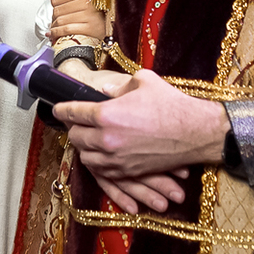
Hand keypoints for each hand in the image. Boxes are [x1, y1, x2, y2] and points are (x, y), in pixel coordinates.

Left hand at [40, 0, 107, 45]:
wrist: (114, 24)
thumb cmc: (96, 7)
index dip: (55, 4)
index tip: (60, 7)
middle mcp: (90, 0)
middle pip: (57, 10)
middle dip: (55, 17)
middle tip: (61, 19)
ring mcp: (91, 15)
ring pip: (60, 20)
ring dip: (54, 27)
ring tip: (59, 28)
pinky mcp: (91, 29)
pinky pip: (65, 30)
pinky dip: (57, 34)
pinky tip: (56, 35)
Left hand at [52, 69, 229, 210]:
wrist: (195, 132)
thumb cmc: (171, 104)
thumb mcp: (143, 81)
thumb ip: (118, 85)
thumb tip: (105, 90)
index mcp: (106, 114)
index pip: (73, 112)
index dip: (62, 109)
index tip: (58, 108)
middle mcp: (107, 139)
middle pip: (75, 137)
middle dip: (74, 128)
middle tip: (77, 122)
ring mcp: (116, 159)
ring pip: (86, 157)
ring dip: (84, 147)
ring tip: (88, 139)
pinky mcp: (127, 171)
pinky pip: (101, 171)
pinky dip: (97, 163)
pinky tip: (100, 155)